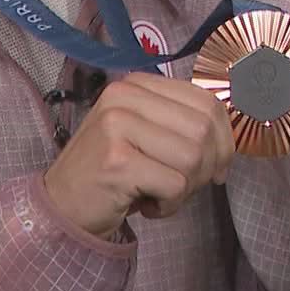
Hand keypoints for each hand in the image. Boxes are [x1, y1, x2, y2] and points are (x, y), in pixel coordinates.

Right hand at [43, 73, 235, 240]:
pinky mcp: (117, 161)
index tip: (215, 167)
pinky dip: (169, 205)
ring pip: (193, 157)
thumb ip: (181, 126)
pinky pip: (175, 185)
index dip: (223, 139)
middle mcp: (125, 97)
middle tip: (182, 186)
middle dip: (206, 167)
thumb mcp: (144, 135)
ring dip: (186, 188)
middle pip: (204, 129)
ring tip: (159, 194)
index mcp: (136, 84)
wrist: (60, 206)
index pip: (207, 101)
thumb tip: (229, 144)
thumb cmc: (111, 174)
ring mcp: (118, 126)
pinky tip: (145, 205)